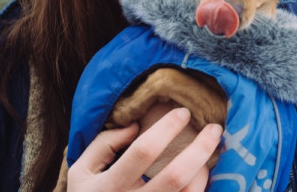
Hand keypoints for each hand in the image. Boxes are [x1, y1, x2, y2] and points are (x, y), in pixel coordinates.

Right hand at [67, 107, 222, 190]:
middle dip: (199, 149)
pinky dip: (200, 187)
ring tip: (211, 150)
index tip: (183, 112)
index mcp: (110, 186)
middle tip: (214, 128)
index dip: (167, 128)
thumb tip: (135, 125)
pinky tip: (202, 172)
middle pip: (175, 177)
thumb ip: (104, 144)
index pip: (144, 151)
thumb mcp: (82, 170)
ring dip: (204, 170)